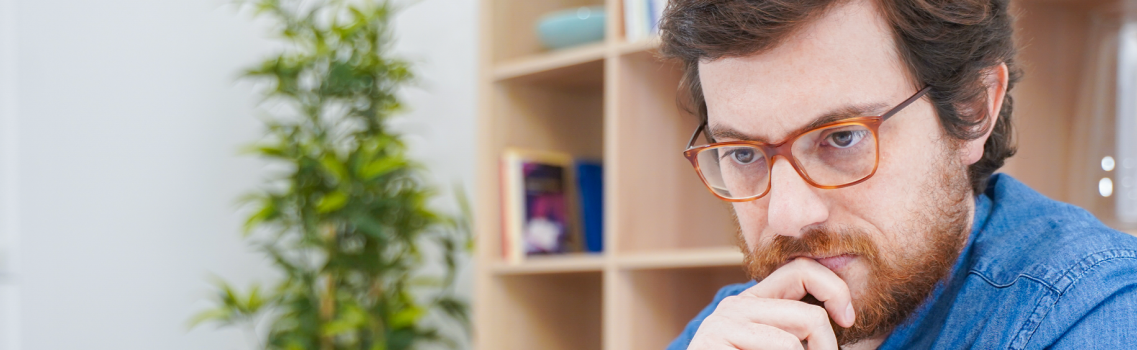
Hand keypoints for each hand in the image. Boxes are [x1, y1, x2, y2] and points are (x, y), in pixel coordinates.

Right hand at [687, 257, 855, 349]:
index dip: (834, 289)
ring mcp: (723, 323)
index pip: (802, 271)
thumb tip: (846, 315)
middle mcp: (736, 305)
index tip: (848, 320)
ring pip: (794, 341)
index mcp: (753, 302)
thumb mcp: (781, 344)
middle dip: (827, 347)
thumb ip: (798, 330)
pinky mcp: (715, 338)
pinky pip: (782, 348)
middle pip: (809, 315)